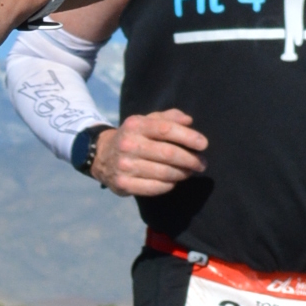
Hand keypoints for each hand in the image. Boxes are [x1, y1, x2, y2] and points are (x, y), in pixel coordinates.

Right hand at [91, 109, 207, 195]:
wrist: (101, 156)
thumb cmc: (134, 137)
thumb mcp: (146, 121)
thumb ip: (168, 117)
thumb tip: (189, 121)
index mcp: (136, 125)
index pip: (166, 129)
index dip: (188, 137)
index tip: (203, 144)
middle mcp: (128, 144)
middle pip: (168, 154)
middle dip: (190, 160)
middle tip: (202, 163)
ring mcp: (124, 166)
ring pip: (164, 173)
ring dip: (182, 174)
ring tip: (190, 172)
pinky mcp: (123, 184)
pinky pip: (154, 188)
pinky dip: (169, 185)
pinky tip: (173, 181)